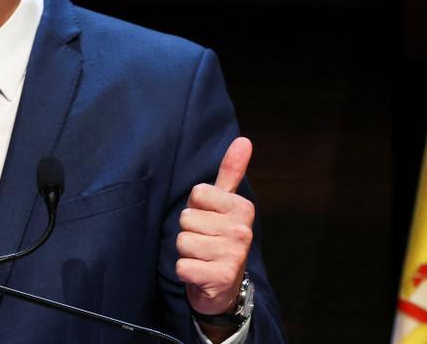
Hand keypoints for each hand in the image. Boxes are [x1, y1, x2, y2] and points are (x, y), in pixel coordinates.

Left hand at [177, 137, 254, 318]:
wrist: (223, 287)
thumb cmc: (218, 239)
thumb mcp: (225, 204)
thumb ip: (230, 173)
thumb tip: (244, 140)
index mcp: (242, 209)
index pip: (197, 194)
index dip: (195, 208)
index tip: (207, 220)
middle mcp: (242, 231)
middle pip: (187, 218)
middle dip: (188, 231)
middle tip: (203, 241)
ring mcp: (233, 255)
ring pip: (183, 241)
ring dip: (185, 252)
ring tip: (200, 257)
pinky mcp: (219, 277)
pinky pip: (182, 266)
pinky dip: (184, 272)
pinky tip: (198, 273)